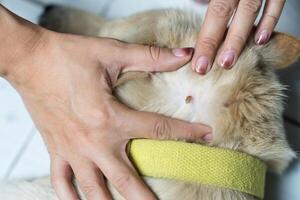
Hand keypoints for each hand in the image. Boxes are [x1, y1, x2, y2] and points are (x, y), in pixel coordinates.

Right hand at [4, 26, 211, 199]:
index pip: (158, 129)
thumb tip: (183, 55)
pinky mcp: (55, 149)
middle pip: (126, 179)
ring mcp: (72, 150)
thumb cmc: (68, 55)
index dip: (186, 133)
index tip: (206, 136)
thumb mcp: (112, 53)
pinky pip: (61, 182)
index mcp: (109, 117)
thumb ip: (151, 57)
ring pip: (93, 190)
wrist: (30, 59)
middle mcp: (92, 141)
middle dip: (147, 198)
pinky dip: (69, 197)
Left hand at [192, 0, 284, 73]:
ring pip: (249, 12)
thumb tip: (197, 4)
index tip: (199, 64)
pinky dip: (269, 22)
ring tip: (227, 62)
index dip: (205, 40)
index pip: (214, 13)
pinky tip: (260, 40)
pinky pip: (276, 4)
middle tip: (206, 68)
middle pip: (224, 13)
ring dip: (238, 39)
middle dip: (215, 44)